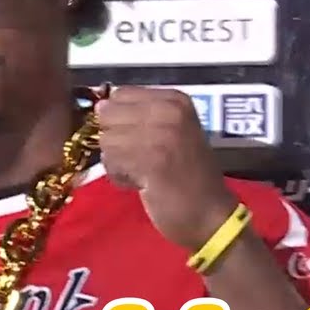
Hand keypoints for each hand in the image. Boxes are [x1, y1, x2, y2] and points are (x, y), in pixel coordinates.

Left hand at [95, 86, 237, 250]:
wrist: (211, 215)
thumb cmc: (186, 175)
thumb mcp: (169, 133)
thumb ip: (136, 116)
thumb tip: (98, 106)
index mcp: (175, 100)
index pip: (119, 95)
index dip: (118, 120)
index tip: (140, 138)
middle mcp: (170, 111)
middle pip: (108, 115)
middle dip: (114, 140)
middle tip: (140, 159)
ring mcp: (162, 134)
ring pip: (106, 140)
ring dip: (117, 162)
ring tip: (143, 173)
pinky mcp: (152, 160)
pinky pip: (111, 161)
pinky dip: (119, 176)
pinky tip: (142, 183)